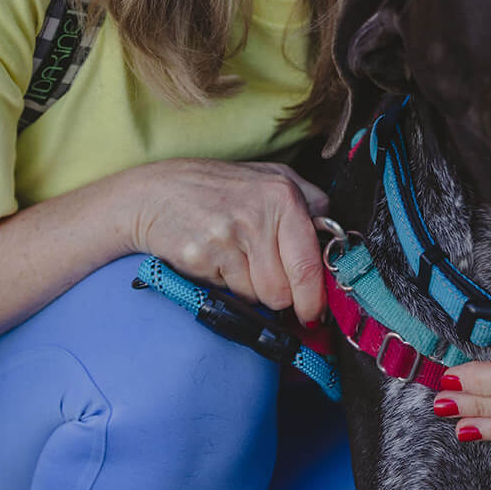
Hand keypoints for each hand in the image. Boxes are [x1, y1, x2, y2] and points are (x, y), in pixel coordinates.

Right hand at [118, 159, 329, 323]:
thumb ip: (309, 202)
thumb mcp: (269, 177)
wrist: (154, 194)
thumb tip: (336, 237)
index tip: (315, 312)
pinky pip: (230, 294)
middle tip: (265, 279)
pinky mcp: (201, 257)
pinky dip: (225, 286)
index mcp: (283, 195)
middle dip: (279, 295)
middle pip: (285, 291)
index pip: (310, 264)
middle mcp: (258, 215)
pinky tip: (215, 261)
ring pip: (258, 297)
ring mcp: (227, 237)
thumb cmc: (217, 189)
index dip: (314, 298)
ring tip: (236, 261)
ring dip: (251, 290)